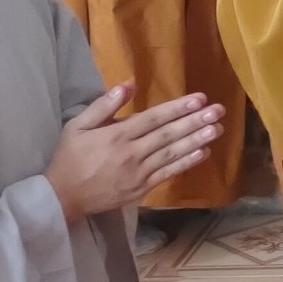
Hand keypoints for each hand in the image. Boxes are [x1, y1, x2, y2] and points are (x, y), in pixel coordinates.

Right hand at [45, 86, 226, 222]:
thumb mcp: (77, 125)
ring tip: (217, 129)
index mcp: (116, 135)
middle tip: (218, 111)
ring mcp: (139, 172)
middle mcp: (132, 153)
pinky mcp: (143, 188)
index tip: (199, 99)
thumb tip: (129, 84)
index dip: (177, 108)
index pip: (153, 118)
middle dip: (195, 121)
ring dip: (197, 140)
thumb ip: (104, 105)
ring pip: (173, 153)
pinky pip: (169, 173)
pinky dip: (186, 162)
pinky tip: (203, 152)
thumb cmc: (70, 157)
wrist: (64, 197)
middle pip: (168, 135)